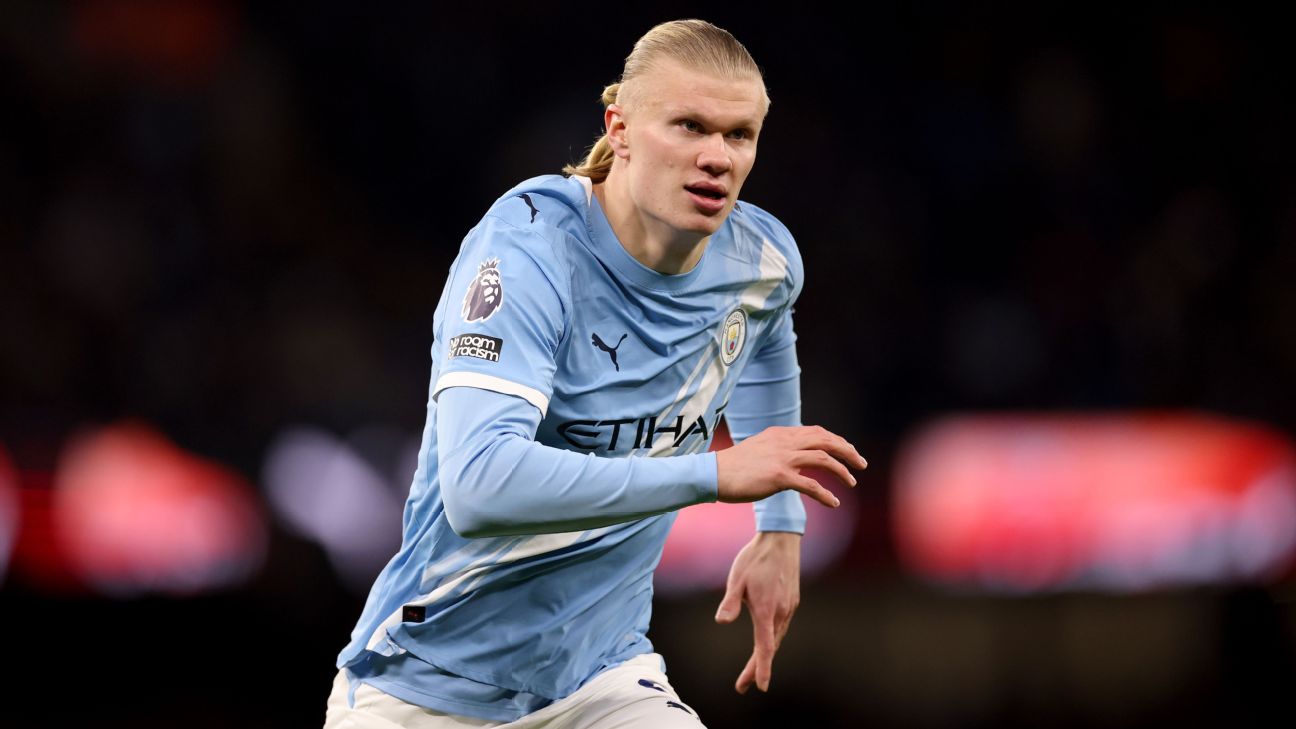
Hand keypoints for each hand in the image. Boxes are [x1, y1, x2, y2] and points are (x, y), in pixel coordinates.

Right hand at [714, 425, 865, 508]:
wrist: (713, 473)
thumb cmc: (733, 466)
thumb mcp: (759, 449)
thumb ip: (778, 450)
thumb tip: (794, 459)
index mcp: (781, 434)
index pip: (817, 432)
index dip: (836, 441)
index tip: (847, 451)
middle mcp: (785, 442)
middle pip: (826, 440)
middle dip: (847, 451)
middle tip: (861, 464)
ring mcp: (783, 458)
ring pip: (824, 459)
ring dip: (842, 471)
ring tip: (852, 483)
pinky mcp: (779, 477)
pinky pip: (811, 486)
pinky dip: (826, 495)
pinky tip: (834, 503)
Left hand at [715, 531, 801, 692]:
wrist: (781, 539)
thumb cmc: (755, 558)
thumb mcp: (737, 578)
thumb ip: (730, 601)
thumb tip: (721, 621)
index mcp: (766, 610)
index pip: (764, 646)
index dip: (761, 668)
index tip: (759, 686)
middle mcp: (781, 612)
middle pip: (770, 647)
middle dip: (757, 667)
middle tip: (744, 685)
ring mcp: (789, 607)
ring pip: (777, 637)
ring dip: (765, 654)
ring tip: (753, 668)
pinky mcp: (792, 601)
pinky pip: (782, 626)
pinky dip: (773, 639)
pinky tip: (765, 639)